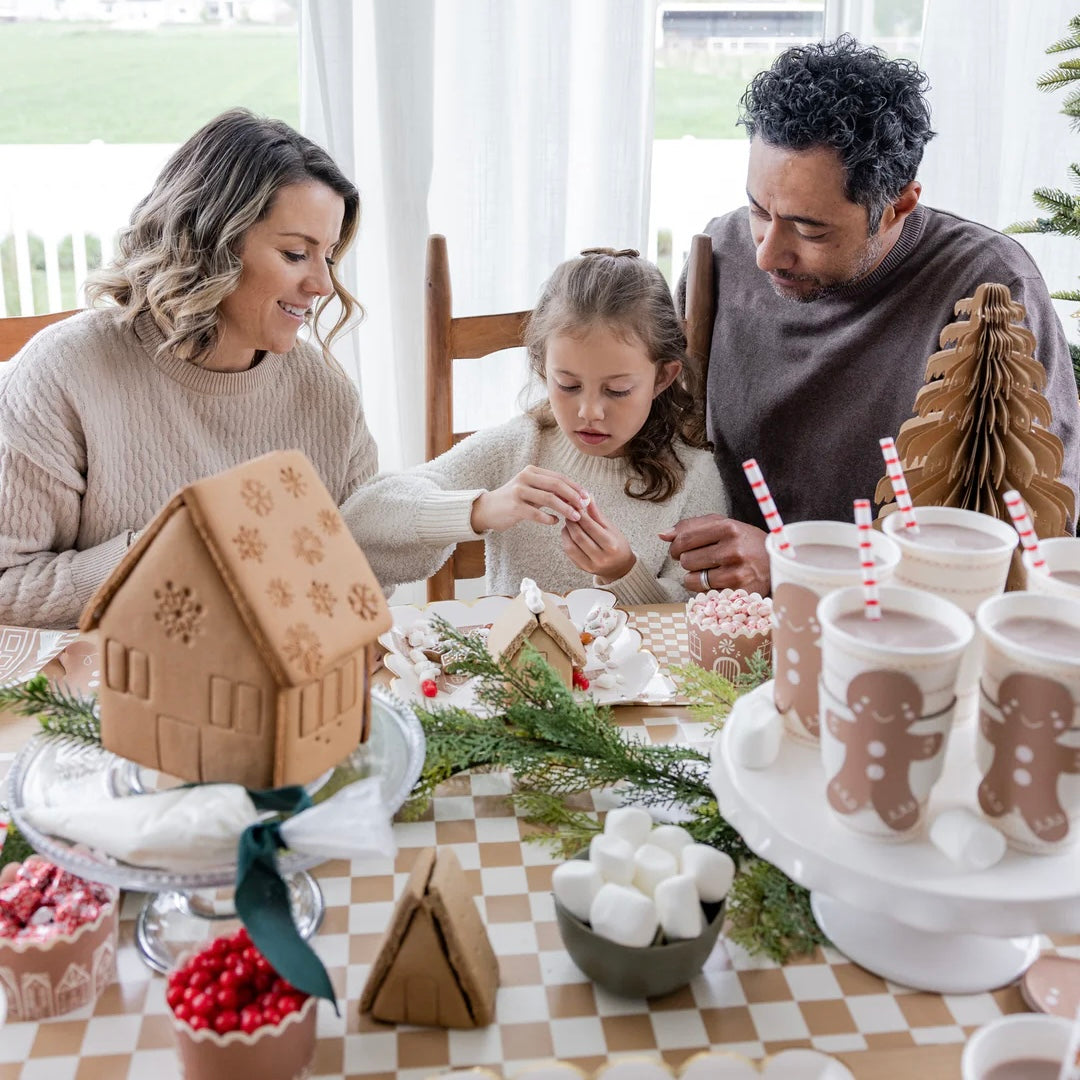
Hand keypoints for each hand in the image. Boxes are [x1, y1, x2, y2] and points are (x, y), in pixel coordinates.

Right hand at [470, 466, 588, 532]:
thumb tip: (576, 497)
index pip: (559, 477)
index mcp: (532, 471)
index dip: (575, 487)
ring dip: (565, 509)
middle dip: (573, 496)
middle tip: (584, 507)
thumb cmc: (515, 500)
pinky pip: (537, 514)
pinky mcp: (514, 507)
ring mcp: (519, 491)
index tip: (587, 497)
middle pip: (556, 485)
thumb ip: (550, 491)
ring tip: (575, 517)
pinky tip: (555, 522)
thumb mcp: (532, 490)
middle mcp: (525, 477)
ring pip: (548, 499)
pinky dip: (549, 518)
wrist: (488, 509)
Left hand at [561, 499, 635, 581]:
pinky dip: (566, 541)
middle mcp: (601, 557)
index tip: (575, 506)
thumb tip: (587, 497)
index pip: (590, 526)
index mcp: (610, 545)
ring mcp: (591, 565)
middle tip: (569, 513)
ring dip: (566, 532)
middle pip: (579, 536)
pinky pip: (569, 553)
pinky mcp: (582, 568)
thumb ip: (597, 514)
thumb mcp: (611, 528)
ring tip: (569, 523)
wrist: (620, 567)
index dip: (580, 514)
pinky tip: (569, 534)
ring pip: (571, 546)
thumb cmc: (617, 544)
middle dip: (571, 522)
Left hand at [658, 514, 769, 595]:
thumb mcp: (723, 525)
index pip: (684, 538)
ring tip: (709, 572)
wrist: (776, 563)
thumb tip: (662, 535)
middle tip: (700, 560)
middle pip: (685, 560)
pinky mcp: (738, 594)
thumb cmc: (744, 542)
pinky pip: (703, 595)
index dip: (675, 545)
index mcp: (728, 528)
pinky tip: (718, 583)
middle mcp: (733, 550)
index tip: (678, 549)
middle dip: (687, 561)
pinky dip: (705, 590)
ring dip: (694, 577)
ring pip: (691, 579)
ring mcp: (736, 574)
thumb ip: (691, 526)